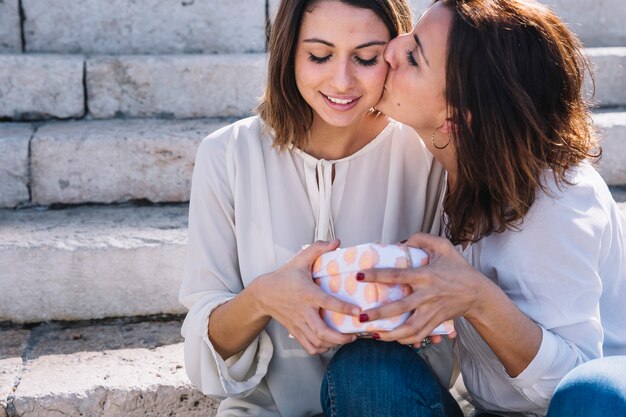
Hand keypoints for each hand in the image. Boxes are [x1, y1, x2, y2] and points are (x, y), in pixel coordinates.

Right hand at [252, 240, 359, 354]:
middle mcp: (303, 311)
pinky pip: (309, 346)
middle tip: (355, 334)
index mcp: (307, 293)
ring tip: (346, 339)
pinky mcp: (295, 331)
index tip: (358, 312)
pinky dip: (321, 348)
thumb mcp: (300, 259)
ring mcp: (299, 323)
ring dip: (333, 344)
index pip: (327, 303)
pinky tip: (330, 343)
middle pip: (322, 331)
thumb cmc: (284, 276)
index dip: (344, 308)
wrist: (263, 294)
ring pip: (317, 342)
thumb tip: (336, 242)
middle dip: (341, 337)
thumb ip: (318, 248)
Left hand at [358, 233, 487, 345]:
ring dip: (391, 334)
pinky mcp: (436, 321)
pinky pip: (419, 334)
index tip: (358, 275)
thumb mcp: (443, 246)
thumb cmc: (459, 268)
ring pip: (409, 328)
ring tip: (374, 335)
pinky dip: (406, 340)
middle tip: (361, 317)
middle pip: (399, 307)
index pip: (396, 275)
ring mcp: (431, 311)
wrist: (478, 293)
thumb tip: (401, 243)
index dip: (376, 275)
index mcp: (425, 276)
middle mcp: (427, 295)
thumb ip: (422, 239)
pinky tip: (392, 339)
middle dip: (378, 314)